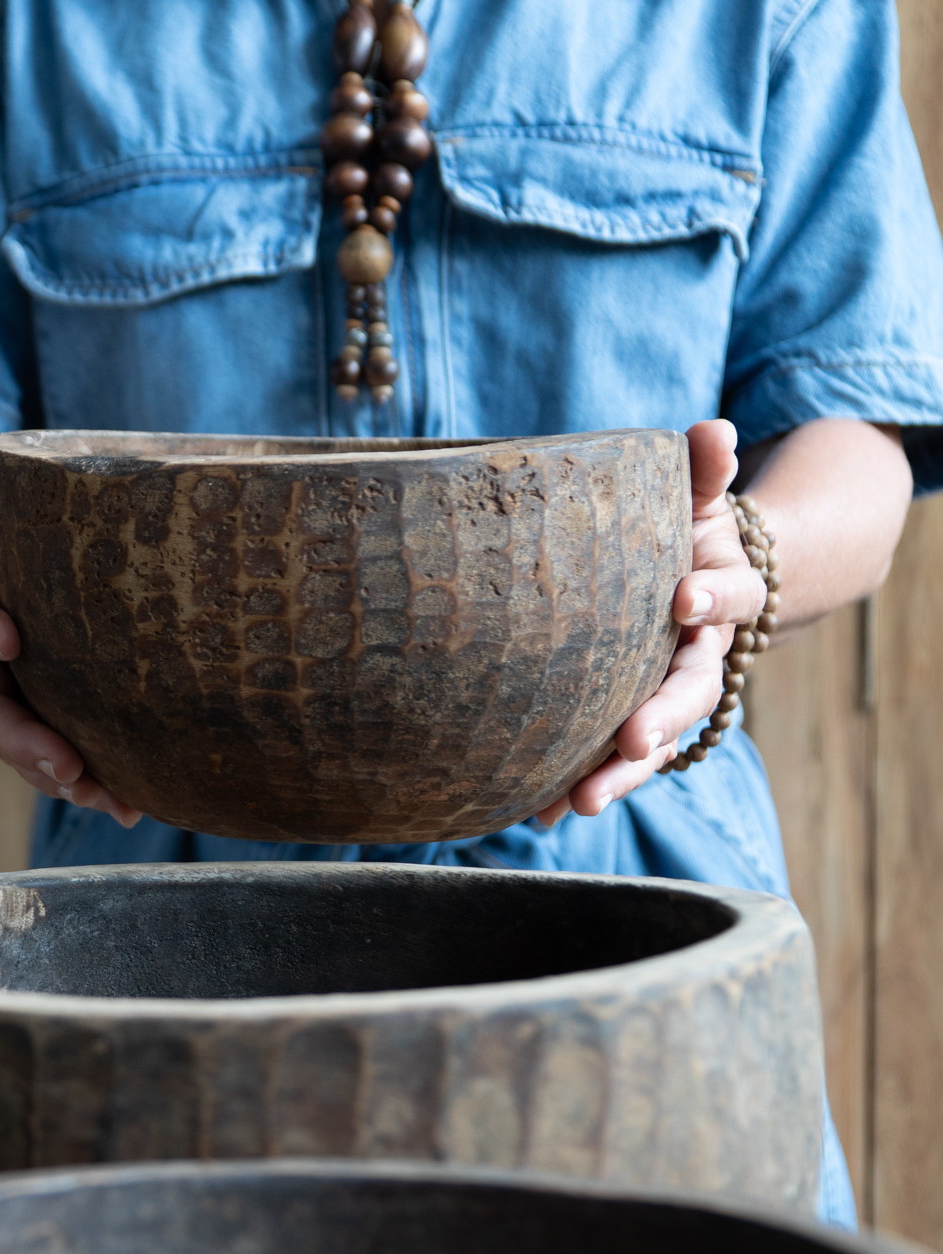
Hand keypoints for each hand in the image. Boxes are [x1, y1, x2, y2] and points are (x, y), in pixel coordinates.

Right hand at [0, 435, 141, 826]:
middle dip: (24, 741)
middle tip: (65, 764)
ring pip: (22, 744)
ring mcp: (3, 689)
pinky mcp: (37, 705)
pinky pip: (55, 749)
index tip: (9, 637)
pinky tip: (133, 804)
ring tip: (112, 801)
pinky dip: (90, 781)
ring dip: (63, 777)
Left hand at [535, 419, 766, 826]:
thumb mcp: (694, 499)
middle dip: (662, 718)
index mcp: (717, 598)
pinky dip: (577, 784)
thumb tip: (712, 428)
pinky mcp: (630, 724)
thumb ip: (704, 470)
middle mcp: (700, 656)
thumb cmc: (681, 534)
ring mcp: (665, 696)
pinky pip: (609, 760)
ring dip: (619, 774)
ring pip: (653, 743)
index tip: (683, 599)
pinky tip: (539, 813)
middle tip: (634, 741)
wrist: (688, 581)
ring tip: (579, 803)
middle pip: (690, 692)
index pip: (724, 600)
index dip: (709, 599)